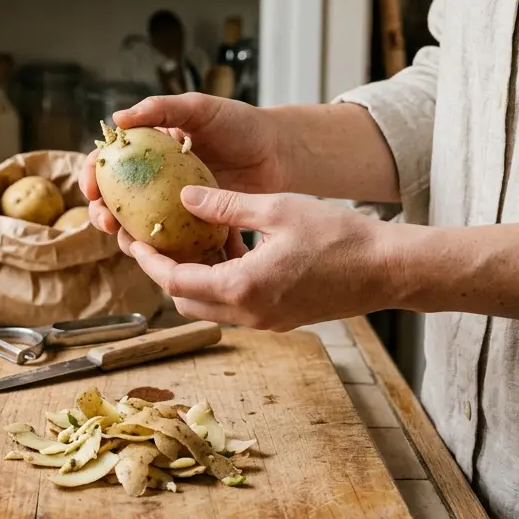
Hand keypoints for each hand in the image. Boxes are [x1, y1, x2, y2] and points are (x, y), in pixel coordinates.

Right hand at [80, 93, 287, 243]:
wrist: (282, 153)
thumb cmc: (241, 125)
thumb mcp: (199, 108)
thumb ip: (161, 108)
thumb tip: (118, 118)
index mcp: (150, 152)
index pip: (109, 165)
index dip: (92, 176)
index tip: (91, 187)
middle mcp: (157, 184)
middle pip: (116, 204)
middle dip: (103, 216)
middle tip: (107, 222)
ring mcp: (176, 210)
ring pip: (140, 230)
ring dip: (128, 241)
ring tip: (132, 245)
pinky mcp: (197, 231)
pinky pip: (176, 248)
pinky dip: (167, 256)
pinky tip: (165, 259)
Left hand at [129, 186, 399, 330]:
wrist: (387, 270)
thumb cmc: (339, 236)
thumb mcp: (276, 209)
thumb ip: (225, 205)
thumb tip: (184, 196)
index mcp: (242, 287)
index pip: (175, 280)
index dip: (148, 260)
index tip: (132, 238)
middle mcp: (248, 313)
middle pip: (184, 300)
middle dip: (162, 272)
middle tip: (149, 241)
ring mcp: (264, 321)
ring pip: (207, 307)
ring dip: (188, 279)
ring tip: (181, 244)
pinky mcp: (279, 319)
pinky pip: (232, 307)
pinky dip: (215, 285)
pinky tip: (219, 254)